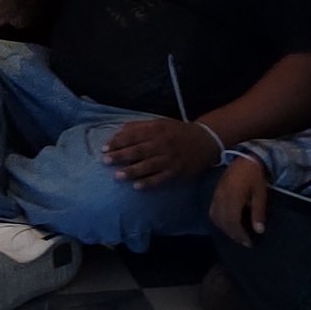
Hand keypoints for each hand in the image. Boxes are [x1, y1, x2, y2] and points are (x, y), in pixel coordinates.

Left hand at [102, 117, 222, 188]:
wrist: (205, 140)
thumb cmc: (177, 131)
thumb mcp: (159, 122)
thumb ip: (138, 126)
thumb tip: (118, 131)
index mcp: (156, 130)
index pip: (133, 136)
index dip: (118, 142)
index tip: (104, 148)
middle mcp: (162, 144)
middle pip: (138, 151)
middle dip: (120, 156)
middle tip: (105, 161)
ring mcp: (170, 158)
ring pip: (148, 165)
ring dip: (132, 171)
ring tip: (117, 176)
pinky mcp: (177, 171)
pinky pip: (161, 178)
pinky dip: (149, 183)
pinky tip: (137, 187)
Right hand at [211, 155, 269, 245]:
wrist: (246, 159)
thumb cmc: (255, 176)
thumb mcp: (261, 193)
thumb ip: (258, 212)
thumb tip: (259, 231)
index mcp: (234, 196)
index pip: (233, 221)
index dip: (239, 234)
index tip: (249, 243)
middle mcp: (222, 197)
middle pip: (223, 221)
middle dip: (233, 234)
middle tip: (244, 242)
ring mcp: (216, 194)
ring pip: (215, 217)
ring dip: (225, 229)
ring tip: (236, 234)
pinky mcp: (215, 193)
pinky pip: (212, 211)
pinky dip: (218, 221)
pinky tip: (226, 224)